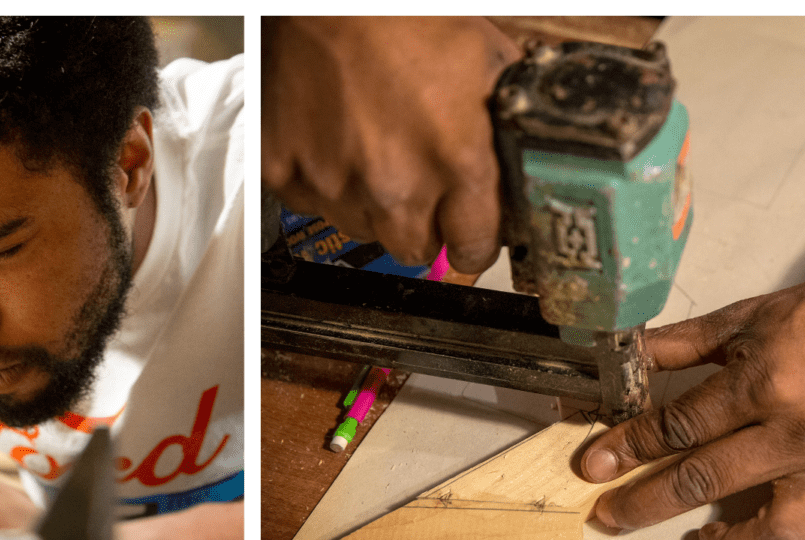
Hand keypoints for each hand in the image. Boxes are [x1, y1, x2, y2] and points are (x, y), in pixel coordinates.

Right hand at [261, 16, 518, 272]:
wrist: (325, 0)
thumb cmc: (402, 18)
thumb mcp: (486, 61)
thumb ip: (504, 127)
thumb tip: (519, 162)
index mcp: (457, 159)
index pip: (475, 247)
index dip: (473, 238)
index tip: (468, 229)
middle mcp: (396, 183)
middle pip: (414, 249)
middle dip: (422, 224)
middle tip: (418, 183)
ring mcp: (334, 183)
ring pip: (361, 229)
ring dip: (371, 203)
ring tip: (372, 148)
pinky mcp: (285, 173)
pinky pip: (311, 203)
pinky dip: (323, 182)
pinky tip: (335, 141)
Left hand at [578, 253, 804, 539]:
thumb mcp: (742, 321)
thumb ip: (677, 347)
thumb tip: (622, 361)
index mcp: (762, 386)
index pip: (677, 428)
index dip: (627, 449)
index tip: (595, 467)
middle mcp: (798, 434)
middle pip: (705, 481)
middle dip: (646, 504)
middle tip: (612, 515)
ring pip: (772, 534)